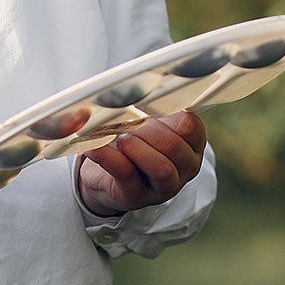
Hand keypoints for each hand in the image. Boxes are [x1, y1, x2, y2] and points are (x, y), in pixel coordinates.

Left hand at [76, 111, 206, 216]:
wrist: (107, 177)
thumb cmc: (133, 142)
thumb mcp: (148, 123)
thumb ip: (149, 107)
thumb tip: (131, 88)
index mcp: (191, 146)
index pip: (191, 126)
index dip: (167, 112)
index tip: (145, 104)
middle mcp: (184, 169)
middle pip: (173, 146)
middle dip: (146, 131)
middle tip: (127, 124)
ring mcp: (163, 187)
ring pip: (161, 167)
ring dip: (135, 147)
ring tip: (119, 138)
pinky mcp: (135, 195)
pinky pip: (126, 174)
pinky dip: (107, 156)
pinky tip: (94, 145)